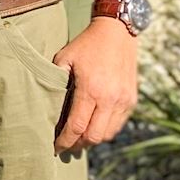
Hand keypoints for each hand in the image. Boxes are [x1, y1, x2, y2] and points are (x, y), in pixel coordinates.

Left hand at [50, 17, 138, 153]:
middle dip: (77, 145)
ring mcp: (123, 100)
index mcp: (91, 89)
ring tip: (79, 138)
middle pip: (93, 137)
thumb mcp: (65, 58)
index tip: (55, 148)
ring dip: (92, 140)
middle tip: (66, 145)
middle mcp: (110, 98)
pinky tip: (94, 126)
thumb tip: (48, 106)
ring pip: (107, 134)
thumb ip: (56, 82)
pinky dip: (106, 131)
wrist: (117, 31)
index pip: (76, 127)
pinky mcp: (131, 99)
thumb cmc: (87, 44)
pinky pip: (118, 125)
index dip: (65, 142)